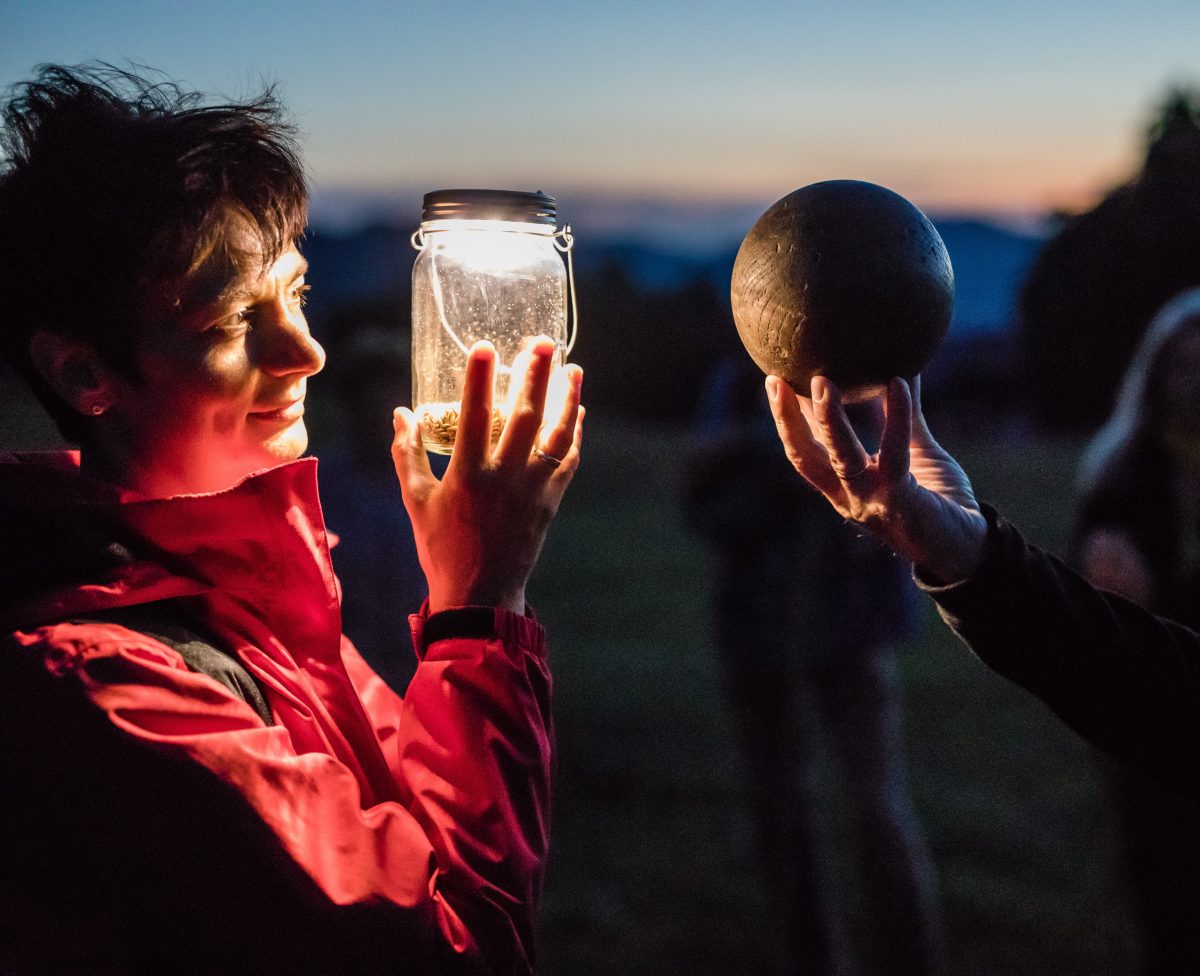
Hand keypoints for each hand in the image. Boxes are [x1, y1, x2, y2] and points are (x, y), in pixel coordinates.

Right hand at [392, 337, 583, 613]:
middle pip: (525, 416)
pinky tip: (577, 411)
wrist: (481, 595)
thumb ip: (407, 454)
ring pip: (556, 435)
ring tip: (574, 368)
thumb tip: (400, 413)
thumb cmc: (441, 547)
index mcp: (467, 476)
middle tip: (545, 342)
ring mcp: (532, 490)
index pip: (475, 416)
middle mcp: (504, 479)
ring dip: (567, 399)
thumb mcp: (416, 501)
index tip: (487, 346)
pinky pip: (567, 460)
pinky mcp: (550, 502)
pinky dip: (574, 433)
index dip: (480, 379)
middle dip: (536, 376)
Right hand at [766, 373, 986, 582]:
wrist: (967, 545)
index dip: (786, 417)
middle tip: (777, 380)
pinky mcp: (901, 500)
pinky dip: (895, 417)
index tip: (774, 380)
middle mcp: (847, 495)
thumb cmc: (937, 497)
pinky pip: (894, 454)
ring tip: (822, 383)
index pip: (803, 450)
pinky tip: (899, 383)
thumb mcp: (913, 448)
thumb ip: (902, 414)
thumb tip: (901, 365)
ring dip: (828, 421)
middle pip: (805, 457)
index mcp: (842, 484)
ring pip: (839, 459)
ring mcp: (871, 499)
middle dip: (787, 419)